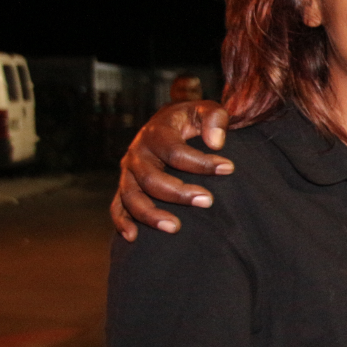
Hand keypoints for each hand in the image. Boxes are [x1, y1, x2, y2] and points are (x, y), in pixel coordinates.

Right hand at [111, 101, 233, 240]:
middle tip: (208, 201)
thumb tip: (216, 143)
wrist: (170, 123)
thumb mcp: (206, 109)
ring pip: (131, 196)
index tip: (229, 168)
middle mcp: (137, 152)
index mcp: (156, 132)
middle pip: (151, 178)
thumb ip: (215, 119)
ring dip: (151, 214)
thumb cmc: (193, 119)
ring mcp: (129, 172)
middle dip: (179, 192)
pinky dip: (122, 221)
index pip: (175, 151)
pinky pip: (118, 206)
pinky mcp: (126, 186)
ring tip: (176, 228)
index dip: (201, 162)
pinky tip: (133, 237)